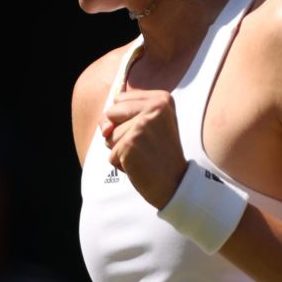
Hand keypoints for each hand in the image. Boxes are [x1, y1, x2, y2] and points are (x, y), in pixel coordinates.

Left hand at [100, 89, 188, 209]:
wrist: (176, 182)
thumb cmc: (159, 154)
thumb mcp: (146, 125)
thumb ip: (118, 117)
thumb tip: (105, 129)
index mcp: (161, 98)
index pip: (119, 99)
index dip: (124, 119)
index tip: (148, 131)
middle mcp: (154, 106)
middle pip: (111, 113)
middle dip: (119, 133)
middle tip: (145, 144)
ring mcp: (142, 124)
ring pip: (109, 136)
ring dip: (121, 150)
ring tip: (144, 154)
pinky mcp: (131, 143)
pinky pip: (111, 154)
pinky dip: (122, 164)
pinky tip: (140, 165)